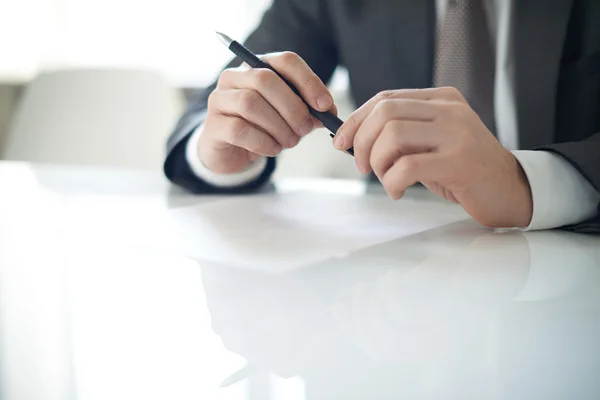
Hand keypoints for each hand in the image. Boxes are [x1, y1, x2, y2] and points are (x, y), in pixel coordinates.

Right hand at [198, 52, 335, 173]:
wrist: (232, 153)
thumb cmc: (264, 128)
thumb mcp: (291, 118)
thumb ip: (310, 112)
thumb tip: (329, 112)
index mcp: (259, 66)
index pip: (285, 61)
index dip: (308, 81)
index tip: (325, 106)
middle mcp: (235, 76)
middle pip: (265, 79)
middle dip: (292, 107)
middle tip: (305, 129)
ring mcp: (220, 99)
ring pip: (250, 103)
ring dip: (278, 126)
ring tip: (290, 142)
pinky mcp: (213, 124)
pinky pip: (239, 129)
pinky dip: (263, 141)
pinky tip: (273, 148)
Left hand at [334, 87, 532, 227]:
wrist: (509, 190)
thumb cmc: (462, 169)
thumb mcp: (431, 142)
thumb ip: (400, 134)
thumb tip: (350, 139)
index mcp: (441, 99)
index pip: (385, 98)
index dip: (356, 120)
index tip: (341, 142)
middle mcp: (449, 110)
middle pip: (385, 113)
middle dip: (361, 142)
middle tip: (362, 167)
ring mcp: (456, 133)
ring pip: (392, 136)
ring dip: (377, 163)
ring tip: (387, 180)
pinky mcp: (458, 161)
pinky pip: (407, 166)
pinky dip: (392, 182)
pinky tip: (398, 191)